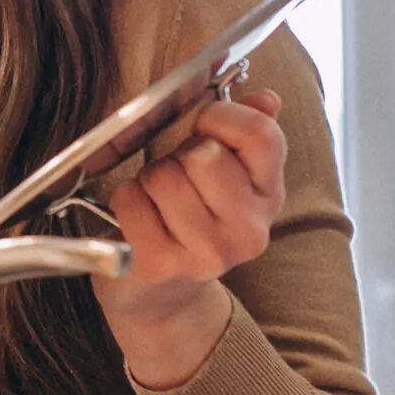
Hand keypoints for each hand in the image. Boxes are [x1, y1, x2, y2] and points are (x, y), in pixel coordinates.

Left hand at [92, 88, 286, 391]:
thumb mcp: (228, 176)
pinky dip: (125, 201)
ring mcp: (207, 253)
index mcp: (270, 196)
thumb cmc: (189, 218)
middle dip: (178, 155)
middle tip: (176, 177)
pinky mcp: (162, 265)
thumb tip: (266, 100)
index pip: (260, 135)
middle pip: (204, 154)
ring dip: (148, 180)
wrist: (164, 295)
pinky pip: (131, 201)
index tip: (203, 128)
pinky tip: (138, 219)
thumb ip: (248, 133)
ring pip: (163, 176)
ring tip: (157, 201)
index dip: (222, 117)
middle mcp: (248, 230)